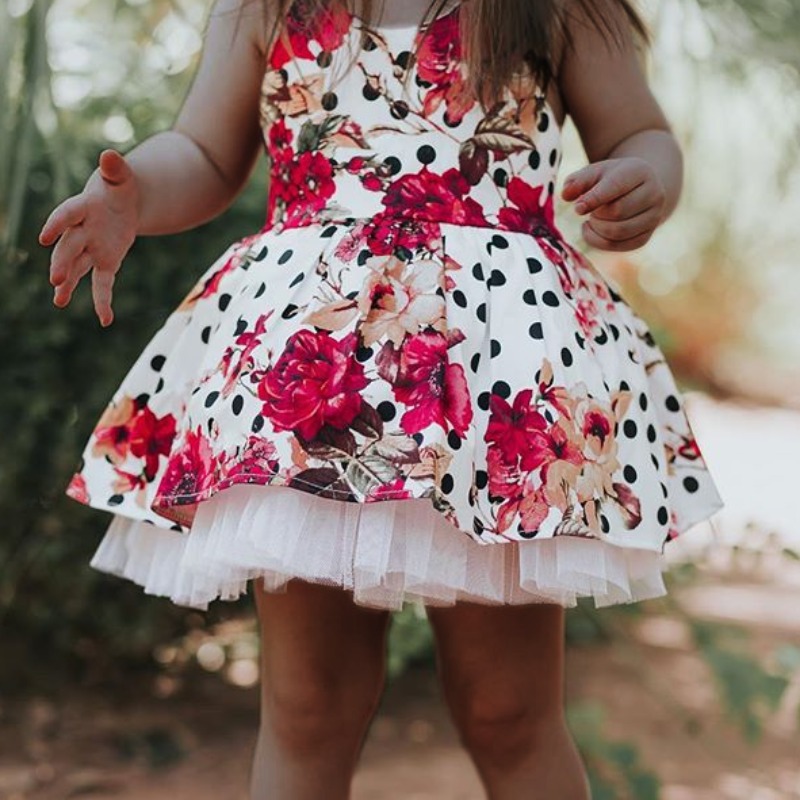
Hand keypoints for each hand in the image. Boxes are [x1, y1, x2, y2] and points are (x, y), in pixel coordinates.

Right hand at [39, 149, 139, 326]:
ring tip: (59, 301)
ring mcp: (91, 249)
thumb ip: (115, 169)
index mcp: (83, 207)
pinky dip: (103, 302)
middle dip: (62, 262)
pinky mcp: (105, 263)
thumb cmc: (119, 186)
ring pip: (77, 269)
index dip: (55, 225)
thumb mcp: (122, 177)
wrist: (124, 202)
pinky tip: (105, 320)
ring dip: (68, 285)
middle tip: (55, 279)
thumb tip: (109, 155)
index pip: (66, 215)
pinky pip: (102, 285)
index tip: (44, 238)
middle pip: (69, 247)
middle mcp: (82, 231)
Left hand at [561, 157, 666, 251]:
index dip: (593, 199)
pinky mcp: (645, 237)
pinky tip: (593, 230)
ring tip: (592, 219)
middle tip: (590, 210)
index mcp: (639, 172)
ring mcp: (653, 218)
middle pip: (617, 212)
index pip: (615, 187)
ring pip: (618, 232)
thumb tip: (565, 195)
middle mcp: (654, 194)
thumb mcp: (595, 172)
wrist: (637, 191)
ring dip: (597, 228)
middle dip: (596, 214)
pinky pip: (618, 246)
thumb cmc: (610, 179)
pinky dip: (598, 242)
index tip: (577, 208)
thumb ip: (577, 180)